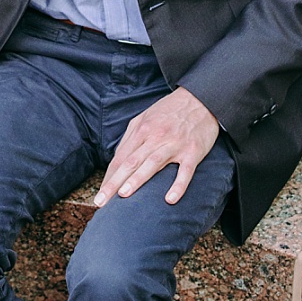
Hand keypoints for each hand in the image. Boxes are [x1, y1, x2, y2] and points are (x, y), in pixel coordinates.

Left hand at [96, 87, 219, 206]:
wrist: (202, 99)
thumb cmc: (170, 111)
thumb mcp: (145, 117)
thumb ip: (131, 137)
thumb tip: (117, 159)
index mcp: (142, 130)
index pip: (121, 158)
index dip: (109, 177)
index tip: (99, 195)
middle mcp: (156, 136)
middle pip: (131, 162)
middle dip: (114, 183)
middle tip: (101, 201)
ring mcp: (175, 144)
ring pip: (153, 163)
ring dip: (138, 179)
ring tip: (124, 195)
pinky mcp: (193, 151)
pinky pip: (185, 171)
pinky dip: (178, 185)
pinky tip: (170, 199)